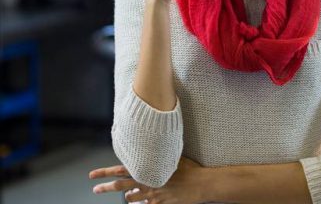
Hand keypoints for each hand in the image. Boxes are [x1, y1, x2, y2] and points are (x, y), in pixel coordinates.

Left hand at [89, 156, 208, 203]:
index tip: (92, 175)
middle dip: (105, 187)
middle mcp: (147, 182)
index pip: (121, 170)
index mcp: (148, 169)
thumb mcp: (174, 157)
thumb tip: (153, 150)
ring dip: (130, 197)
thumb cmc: (190, 168)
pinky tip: (147, 202)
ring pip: (132, 199)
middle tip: (95, 189)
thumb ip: (160, 156)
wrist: (201, 183)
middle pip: (120, 186)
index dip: (105, 172)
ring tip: (131, 196)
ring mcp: (152, 195)